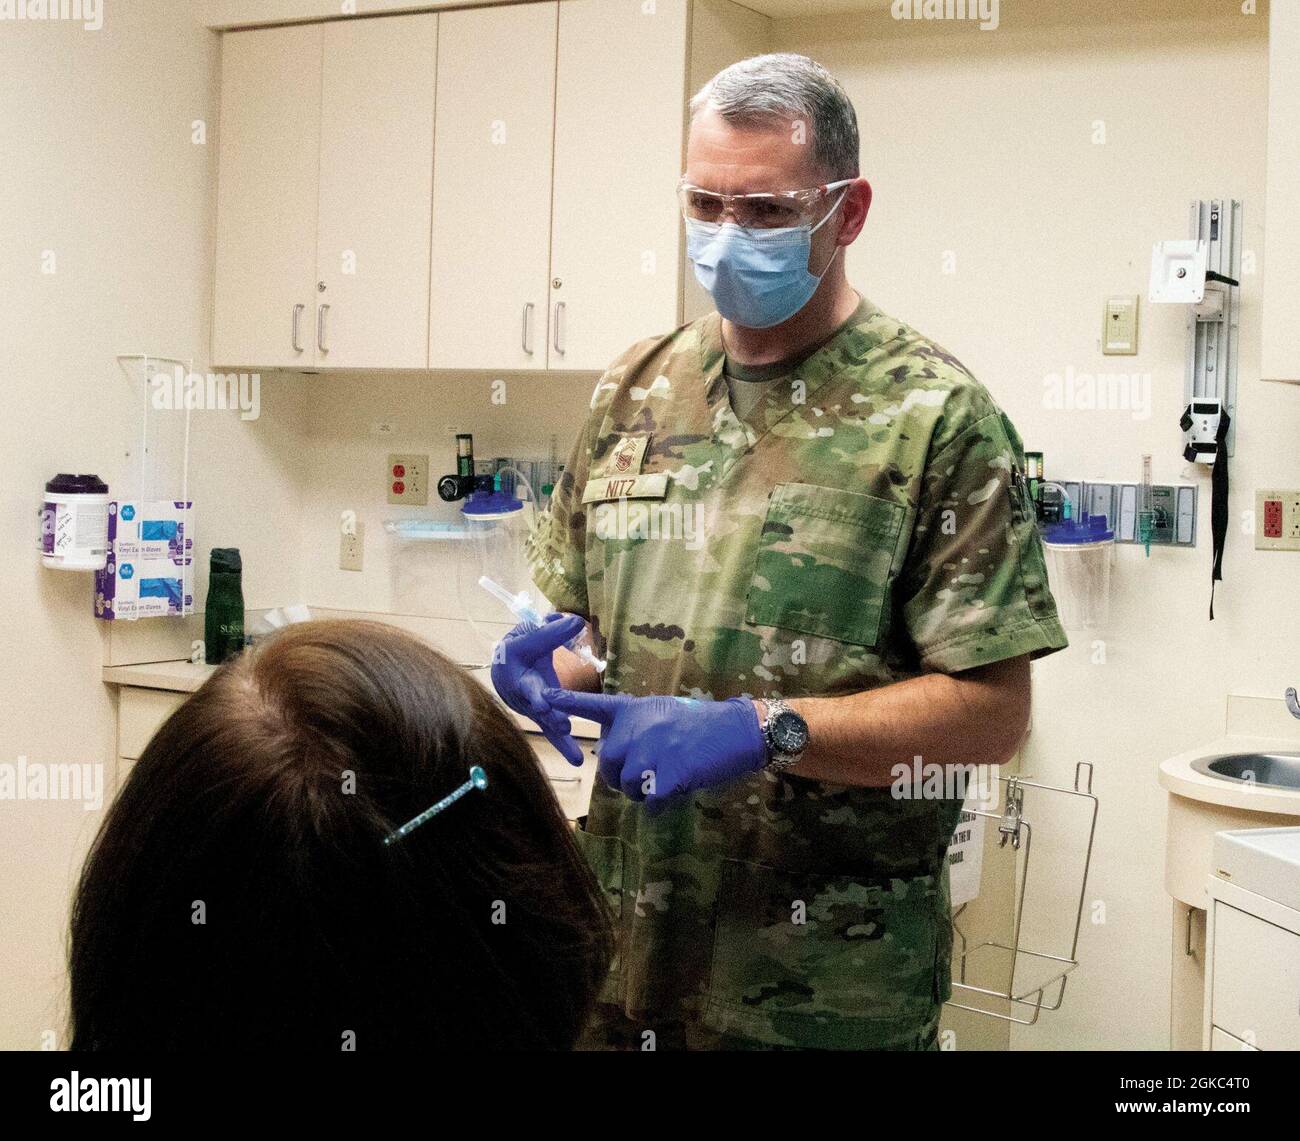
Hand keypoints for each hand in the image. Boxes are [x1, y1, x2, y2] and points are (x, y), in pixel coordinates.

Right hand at [490, 613, 586, 764]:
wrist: (506, 665)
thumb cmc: (519, 645)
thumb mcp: (531, 632)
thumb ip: (552, 631)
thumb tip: (576, 622)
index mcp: (514, 667)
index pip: (525, 674)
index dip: (534, 688)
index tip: (543, 701)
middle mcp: (519, 692)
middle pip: (534, 704)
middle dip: (548, 713)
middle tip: (562, 723)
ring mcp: (529, 706)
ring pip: (544, 722)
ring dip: (557, 734)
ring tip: (572, 749)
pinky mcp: (541, 715)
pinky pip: (551, 731)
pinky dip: (563, 745)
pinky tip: (575, 759)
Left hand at [542, 689, 765, 803]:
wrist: (735, 730)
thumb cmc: (702, 723)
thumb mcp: (663, 713)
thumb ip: (637, 729)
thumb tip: (620, 757)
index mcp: (634, 710)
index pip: (595, 705)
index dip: (568, 702)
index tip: (544, 697)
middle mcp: (637, 728)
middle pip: (608, 764)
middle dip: (620, 778)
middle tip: (643, 776)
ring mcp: (651, 751)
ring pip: (627, 786)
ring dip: (641, 791)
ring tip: (663, 779)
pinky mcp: (668, 774)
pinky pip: (650, 800)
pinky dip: (658, 804)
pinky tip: (673, 792)